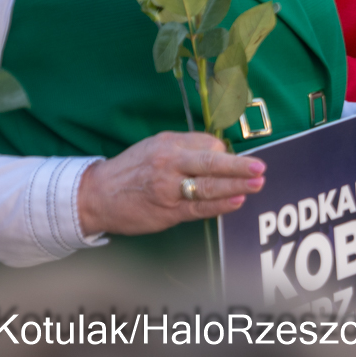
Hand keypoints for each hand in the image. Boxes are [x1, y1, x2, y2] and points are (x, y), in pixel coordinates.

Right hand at [76, 131, 263, 236]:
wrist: (95, 195)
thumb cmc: (131, 170)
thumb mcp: (155, 147)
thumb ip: (186, 148)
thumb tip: (220, 151)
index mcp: (168, 144)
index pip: (207, 144)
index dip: (225, 153)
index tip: (240, 160)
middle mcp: (169, 164)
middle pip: (210, 162)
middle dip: (238, 166)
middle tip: (260, 167)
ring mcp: (168, 189)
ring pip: (208, 187)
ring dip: (236, 186)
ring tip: (256, 184)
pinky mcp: (167, 212)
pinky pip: (198, 208)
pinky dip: (219, 205)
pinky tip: (236, 201)